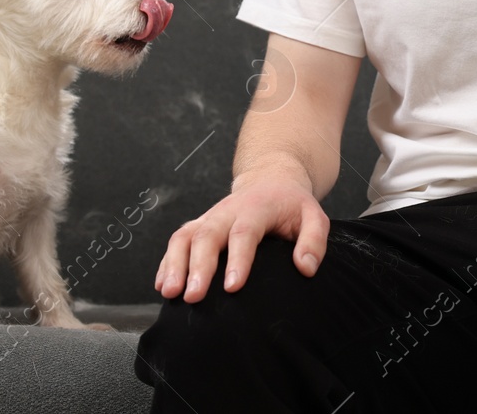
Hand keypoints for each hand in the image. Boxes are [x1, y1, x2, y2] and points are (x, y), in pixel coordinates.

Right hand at [154, 162, 327, 302]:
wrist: (270, 181)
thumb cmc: (292, 205)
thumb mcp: (314, 216)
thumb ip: (314, 241)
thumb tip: (305, 267)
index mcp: (257, 208)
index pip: (244, 233)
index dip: (237, 260)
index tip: (232, 288)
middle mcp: (227, 211)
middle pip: (207, 235)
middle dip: (198, 267)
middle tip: (193, 296)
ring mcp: (209, 218)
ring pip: (185, 236)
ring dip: (175, 264)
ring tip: (170, 293)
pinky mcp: (198, 226)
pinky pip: (177, 241)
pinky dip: (166, 262)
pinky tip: (161, 285)